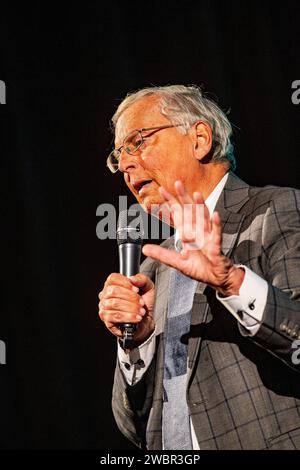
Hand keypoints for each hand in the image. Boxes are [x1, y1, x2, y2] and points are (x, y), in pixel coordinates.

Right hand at [99, 273, 154, 346]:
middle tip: (141, 302)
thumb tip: (132, 279)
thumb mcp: (148, 287)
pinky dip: (128, 317)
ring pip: (114, 304)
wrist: (146, 321)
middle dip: (131, 297)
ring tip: (141, 311)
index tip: (136, 289)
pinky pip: (114, 316)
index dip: (125, 283)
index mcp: (113, 285)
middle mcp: (106, 295)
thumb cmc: (144, 303)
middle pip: (113, 291)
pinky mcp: (107, 321)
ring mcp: (104, 308)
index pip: (113, 278)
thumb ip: (142, 279)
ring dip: (131, 308)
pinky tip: (136, 318)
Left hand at [143, 180, 244, 295]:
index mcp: (188, 233)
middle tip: (177, 183)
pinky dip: (215, 224)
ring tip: (196, 194)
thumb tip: (145, 249)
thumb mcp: (177, 262)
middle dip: (184, 197)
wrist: (216, 278)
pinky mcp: (216, 246)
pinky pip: (216, 234)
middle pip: (190, 211)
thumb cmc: (200, 268)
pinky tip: (214, 214)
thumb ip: (162, 254)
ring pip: (204, 218)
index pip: (178, 214)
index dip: (170, 202)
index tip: (162, 190)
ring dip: (201, 206)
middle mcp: (198, 232)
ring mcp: (207, 237)